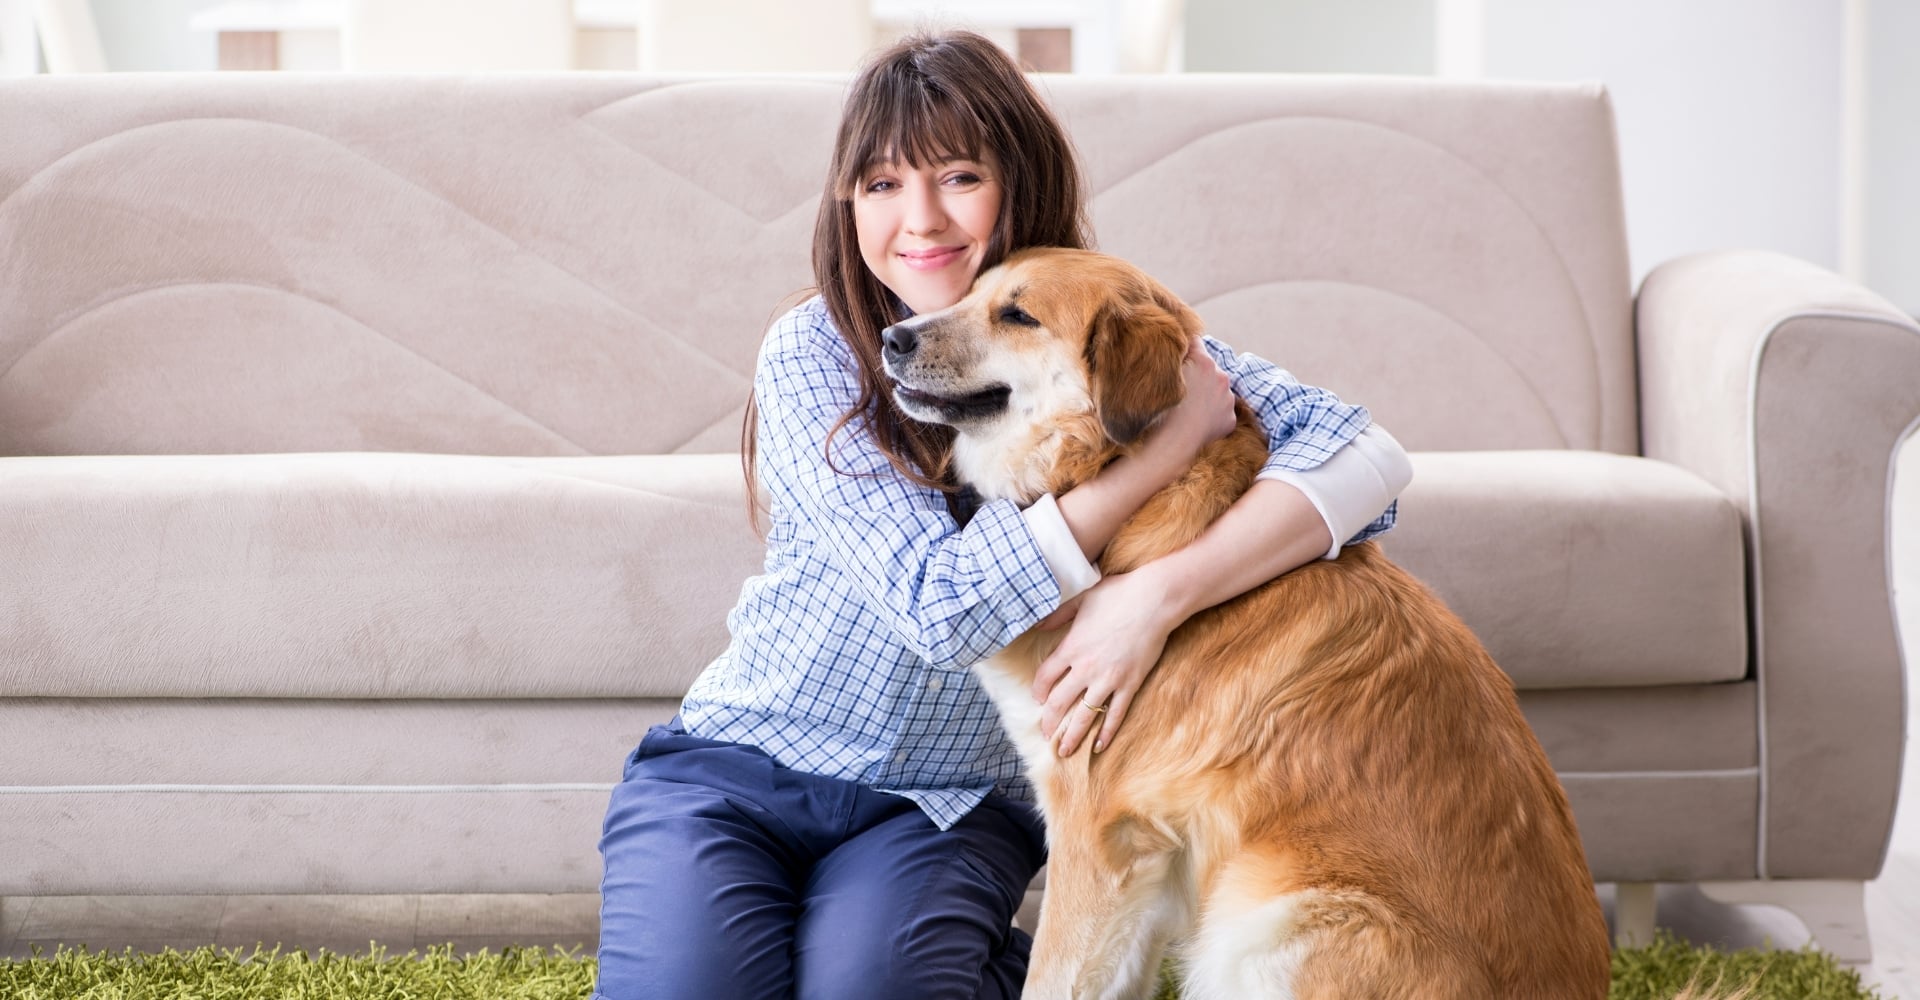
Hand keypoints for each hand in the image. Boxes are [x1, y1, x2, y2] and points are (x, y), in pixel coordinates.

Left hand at [1031, 569, 1181, 756]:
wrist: (1154, 600)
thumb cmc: (1118, 595)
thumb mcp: (1081, 599)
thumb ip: (1058, 615)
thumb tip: (1039, 624)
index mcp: (1071, 648)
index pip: (1045, 677)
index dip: (1038, 691)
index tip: (1038, 699)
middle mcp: (1086, 668)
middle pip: (1060, 702)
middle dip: (1050, 722)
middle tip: (1046, 734)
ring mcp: (1109, 679)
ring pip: (1085, 716)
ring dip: (1072, 736)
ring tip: (1063, 751)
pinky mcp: (1130, 684)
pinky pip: (1116, 715)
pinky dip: (1107, 732)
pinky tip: (1098, 746)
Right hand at [1135, 338, 1235, 471]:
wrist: (1173, 444)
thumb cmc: (1160, 410)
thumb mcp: (1161, 375)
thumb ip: (1172, 356)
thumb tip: (1174, 344)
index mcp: (1204, 362)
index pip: (1196, 342)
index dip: (1185, 350)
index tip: (1177, 358)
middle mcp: (1221, 377)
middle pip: (1208, 368)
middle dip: (1197, 374)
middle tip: (1181, 388)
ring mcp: (1227, 399)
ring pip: (1216, 390)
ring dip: (1206, 395)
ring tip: (1187, 408)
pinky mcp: (1229, 420)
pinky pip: (1220, 412)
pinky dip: (1210, 414)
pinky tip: (1195, 421)